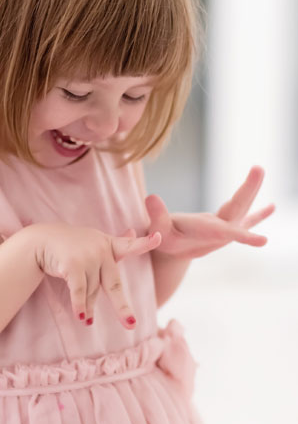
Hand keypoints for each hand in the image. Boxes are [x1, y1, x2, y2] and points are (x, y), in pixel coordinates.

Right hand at [33, 223, 160, 328]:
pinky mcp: (73, 265)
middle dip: (121, 307)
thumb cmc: (70, 243)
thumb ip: (116, 242)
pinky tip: (82, 318)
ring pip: (92, 291)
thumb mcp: (94, 241)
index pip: (129, 245)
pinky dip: (80, 305)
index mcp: (108, 245)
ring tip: (86, 320)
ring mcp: (87, 256)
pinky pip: (79, 291)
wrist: (42, 240)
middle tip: (130, 324)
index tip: (159, 238)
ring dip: (88, 307)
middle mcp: (100, 249)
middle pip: (113, 284)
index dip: (145, 243)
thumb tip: (132, 231)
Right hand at [145, 166, 274, 259]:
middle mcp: (218, 232)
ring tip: (259, 171)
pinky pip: (244, 218)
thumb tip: (150, 197)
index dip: (243, 236)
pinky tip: (272, 207)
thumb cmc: (161, 241)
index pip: (224, 232)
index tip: (262, 240)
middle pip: (239, 210)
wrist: (170, 254)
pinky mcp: (223, 226)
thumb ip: (156, 216)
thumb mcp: (156, 231)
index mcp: (204, 234)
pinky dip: (258, 213)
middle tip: (258, 168)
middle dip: (249, 189)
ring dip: (251, 191)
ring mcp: (223, 229)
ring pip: (242, 209)